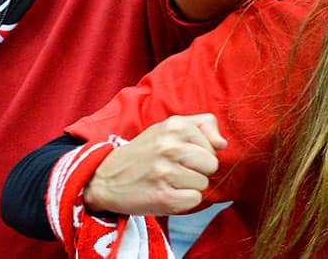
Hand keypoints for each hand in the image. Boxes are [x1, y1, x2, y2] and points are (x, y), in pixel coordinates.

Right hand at [83, 114, 227, 215]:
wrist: (105, 177)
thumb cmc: (145, 151)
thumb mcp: (169, 127)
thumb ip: (202, 125)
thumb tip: (222, 144)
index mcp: (175, 126)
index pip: (212, 146)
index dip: (200, 154)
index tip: (181, 156)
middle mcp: (169, 147)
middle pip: (211, 165)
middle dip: (198, 171)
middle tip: (177, 171)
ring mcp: (165, 172)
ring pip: (203, 184)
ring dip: (189, 186)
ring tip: (168, 181)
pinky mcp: (162, 197)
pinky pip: (194, 200)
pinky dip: (184, 201)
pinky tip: (167, 193)